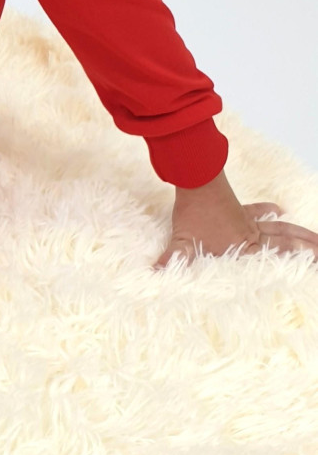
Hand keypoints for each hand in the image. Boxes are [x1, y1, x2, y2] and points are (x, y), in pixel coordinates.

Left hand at [153, 169, 317, 267]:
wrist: (196, 179)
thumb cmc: (192, 213)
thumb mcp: (181, 243)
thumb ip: (171, 261)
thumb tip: (153, 274)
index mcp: (243, 248)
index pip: (274, 260)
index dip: (295, 263)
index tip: (315, 266)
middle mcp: (250, 236)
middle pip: (286, 243)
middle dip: (307, 250)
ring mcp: (247, 221)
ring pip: (280, 228)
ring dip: (298, 233)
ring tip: (317, 239)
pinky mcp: (239, 208)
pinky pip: (259, 211)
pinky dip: (269, 210)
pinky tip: (280, 209)